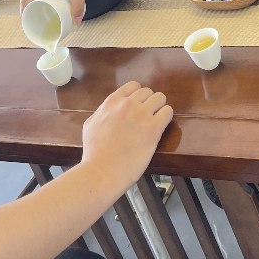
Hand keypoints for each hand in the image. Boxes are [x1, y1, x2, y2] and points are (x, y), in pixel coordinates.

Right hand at [81, 81, 173, 195]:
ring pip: (160, 98)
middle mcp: (128, 104)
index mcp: (112, 102)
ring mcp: (141, 115)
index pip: (134, 86)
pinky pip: (168, 112)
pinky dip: (166, 117)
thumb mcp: (90, 124)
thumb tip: (109, 109)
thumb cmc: (94, 153)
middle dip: (149, 103)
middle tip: (147, 116)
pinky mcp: (153, 129)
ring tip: (156, 120)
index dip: (138, 96)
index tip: (139, 106)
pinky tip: (161, 127)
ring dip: (159, 108)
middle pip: (148, 92)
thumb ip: (102, 112)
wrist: (101, 172)